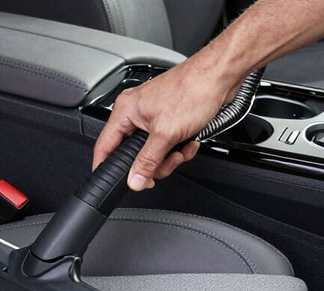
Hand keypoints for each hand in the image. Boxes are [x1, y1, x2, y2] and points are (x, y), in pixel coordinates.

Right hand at [92, 59, 238, 190]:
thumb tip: (135, 180)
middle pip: (132, 153)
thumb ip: (147, 161)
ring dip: (170, 155)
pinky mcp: (168, 117)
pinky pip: (165, 143)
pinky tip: (189, 141)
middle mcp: (135, 112)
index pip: (105, 146)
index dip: (106, 166)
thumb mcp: (166, 134)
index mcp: (125, 111)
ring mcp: (152, 115)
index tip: (113, 181)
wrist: (219, 76)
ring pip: (151, 151)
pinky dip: (178, 147)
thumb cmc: (193, 90)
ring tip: (182, 149)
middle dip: (153, 162)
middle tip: (166, 163)